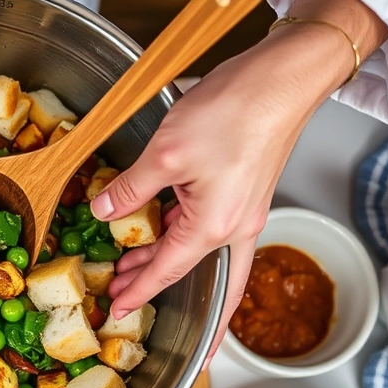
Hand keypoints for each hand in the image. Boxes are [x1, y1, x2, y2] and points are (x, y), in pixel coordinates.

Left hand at [90, 0, 387, 366]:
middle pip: (189, 271)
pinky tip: (157, 227)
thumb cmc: (237, 112)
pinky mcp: (244, 191)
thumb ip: (130, 189)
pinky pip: (209, 227)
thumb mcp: (165, 153)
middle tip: (121, 294)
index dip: (138, 291)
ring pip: (199, 250)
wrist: (283, 79)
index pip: (167, 272)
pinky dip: (181, 235)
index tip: (119, 308)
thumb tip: (104, 209)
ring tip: (130, 263)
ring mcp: (242, 210)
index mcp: (214, 227)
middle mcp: (235, 226)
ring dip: (165, 258)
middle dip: (154, 285)